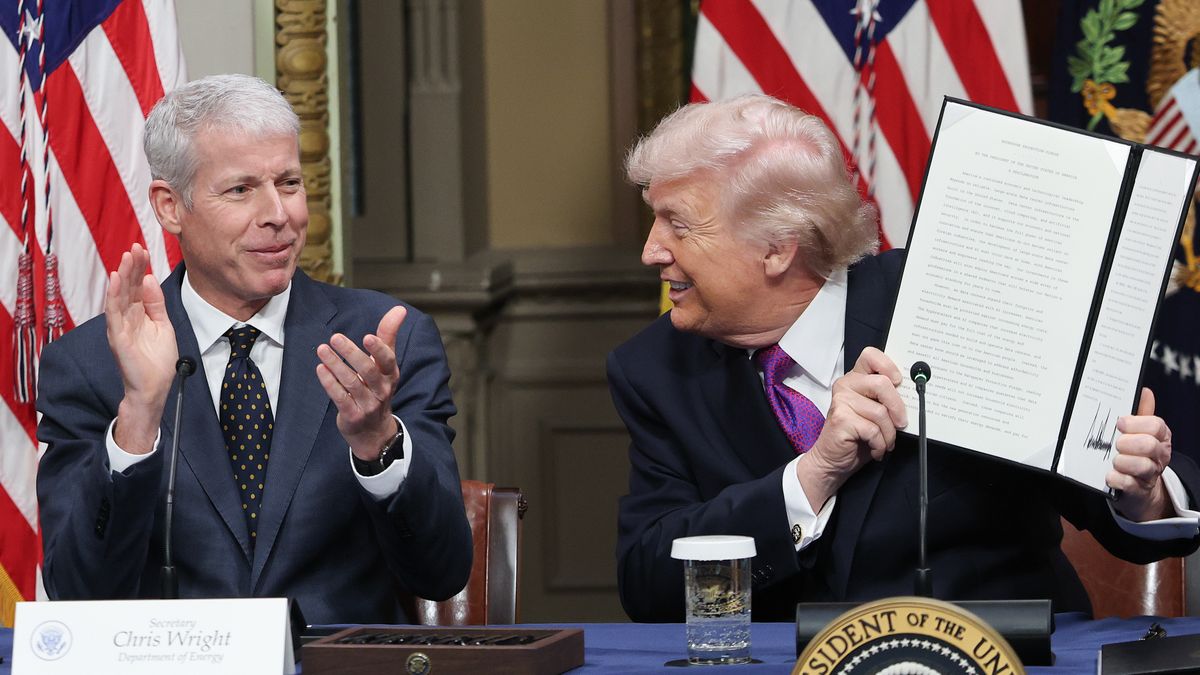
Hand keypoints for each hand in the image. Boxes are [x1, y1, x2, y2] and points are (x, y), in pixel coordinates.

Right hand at [106, 244, 176, 453]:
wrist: (155, 387)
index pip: (137, 286)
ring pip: (119, 295)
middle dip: (132, 266)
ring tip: (127, 256)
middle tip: (136, 246)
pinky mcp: (117, 336)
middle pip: (128, 287)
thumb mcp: (163, 325)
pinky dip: (115, 295)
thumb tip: (149, 279)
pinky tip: (117, 279)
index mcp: (139, 314)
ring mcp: (120, 326)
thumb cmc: (158, 360)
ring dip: (123, 275)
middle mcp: (127, 317)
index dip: (140, 268)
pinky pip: (114, 312)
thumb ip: (156, 304)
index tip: (143, 250)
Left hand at [316, 305, 406, 459]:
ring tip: (322, 350)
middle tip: (335, 337)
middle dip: (351, 354)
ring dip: (336, 365)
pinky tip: (321, 369)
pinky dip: (330, 383)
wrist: (373, 430)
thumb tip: (400, 310)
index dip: (378, 349)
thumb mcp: (386, 364)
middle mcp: (381, 390)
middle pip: (368, 371)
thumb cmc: (377, 389)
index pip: (388, 361)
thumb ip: (388, 336)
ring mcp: (368, 405)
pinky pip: (340, 398)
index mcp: (390, 375)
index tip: (367, 337)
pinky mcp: (353, 416)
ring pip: (352, 383)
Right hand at [797, 347, 907, 509]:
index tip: (899, 381)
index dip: (888, 365)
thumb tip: (911, 395)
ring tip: (885, 443)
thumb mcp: (875, 413)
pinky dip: (880, 444)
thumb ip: (885, 399)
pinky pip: (873, 429)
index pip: (870, 356)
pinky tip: (875, 449)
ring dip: (889, 434)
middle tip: (901, 423)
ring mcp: (841, 401)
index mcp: (855, 379)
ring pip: (880, 412)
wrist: (833, 461)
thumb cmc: (857, 437)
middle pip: (882, 384)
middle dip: (898, 407)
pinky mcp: (841, 419)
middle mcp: (846, 385)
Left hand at [1110, 388, 1172, 520]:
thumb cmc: (1136, 454)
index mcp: (1160, 437)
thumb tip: (1144, 390)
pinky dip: (1115, 478)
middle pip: (1148, 444)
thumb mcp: (1140, 432)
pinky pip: (1127, 483)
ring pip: (1140, 465)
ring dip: (1121, 461)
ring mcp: (1151, 474)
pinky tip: (1109, 474)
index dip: (1136, 423)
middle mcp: (1159, 455)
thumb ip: (1141, 413)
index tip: (1120, 423)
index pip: (1156, 425)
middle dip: (1127, 443)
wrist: (1139, 489)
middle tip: (1116, 444)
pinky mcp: (1139, 490)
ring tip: (1114, 460)